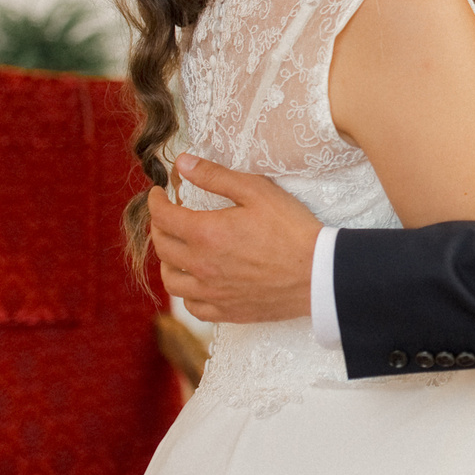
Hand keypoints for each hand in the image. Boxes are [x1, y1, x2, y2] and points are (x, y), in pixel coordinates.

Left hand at [147, 154, 323, 322]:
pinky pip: (192, 306)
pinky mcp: (226, 311)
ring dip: (167, 261)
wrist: (318, 273)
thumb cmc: (291, 229)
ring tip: (176, 249)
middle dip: (158, 226)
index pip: (162, 216)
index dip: (155, 201)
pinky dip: (186, 292)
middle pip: (162, 246)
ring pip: (170, 279)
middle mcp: (201, 265)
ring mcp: (211, 292)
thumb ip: (215, 176)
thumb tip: (181, 163)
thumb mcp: (257, 190)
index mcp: (205, 233)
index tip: (159, 194)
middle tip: (167, 215)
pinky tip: (195, 282)